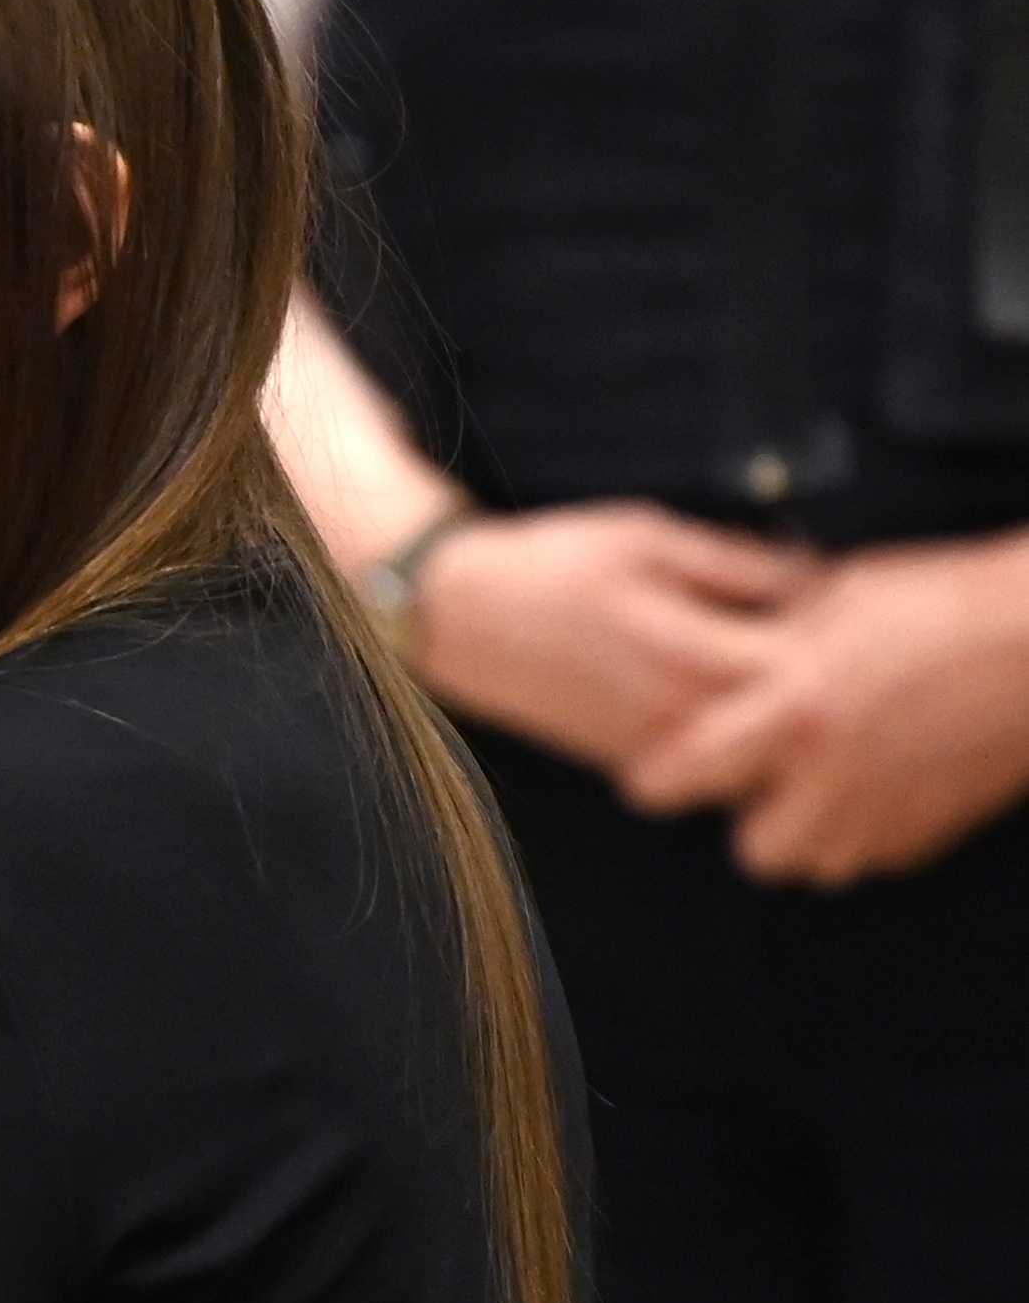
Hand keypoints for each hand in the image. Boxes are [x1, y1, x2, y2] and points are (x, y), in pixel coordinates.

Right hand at [406, 502, 809, 777]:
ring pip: (743, 758)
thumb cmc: (549, 562)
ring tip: (782, 683)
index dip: (840, 647)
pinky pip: (695, 766)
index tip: (851, 618)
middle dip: (813, 698)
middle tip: (835, 658)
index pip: (806, 669)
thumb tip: (814, 576)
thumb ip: (736, 564)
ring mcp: (644, 743)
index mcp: (693, 652)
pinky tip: (721, 701)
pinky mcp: (615, 756)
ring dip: (768, 727)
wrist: (450, 614)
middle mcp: (674, 712)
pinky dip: (721, 740)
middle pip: (784, 730)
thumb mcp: (650, 537)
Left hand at [623, 530, 1028, 882]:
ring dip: (814, 831)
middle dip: (753, 821)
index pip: (676, 780)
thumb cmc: (943, 601)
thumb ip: (765, 647)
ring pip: (818, 863)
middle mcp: (833, 774)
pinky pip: (879, 855)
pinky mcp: (935, 826)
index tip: (663, 767)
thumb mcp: (833, 603)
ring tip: (831, 777)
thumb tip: (707, 660)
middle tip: (768, 779)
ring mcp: (888, 809)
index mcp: (793, 710)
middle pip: (753, 851)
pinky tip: (885, 778)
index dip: (660, 777)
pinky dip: (871, 829)